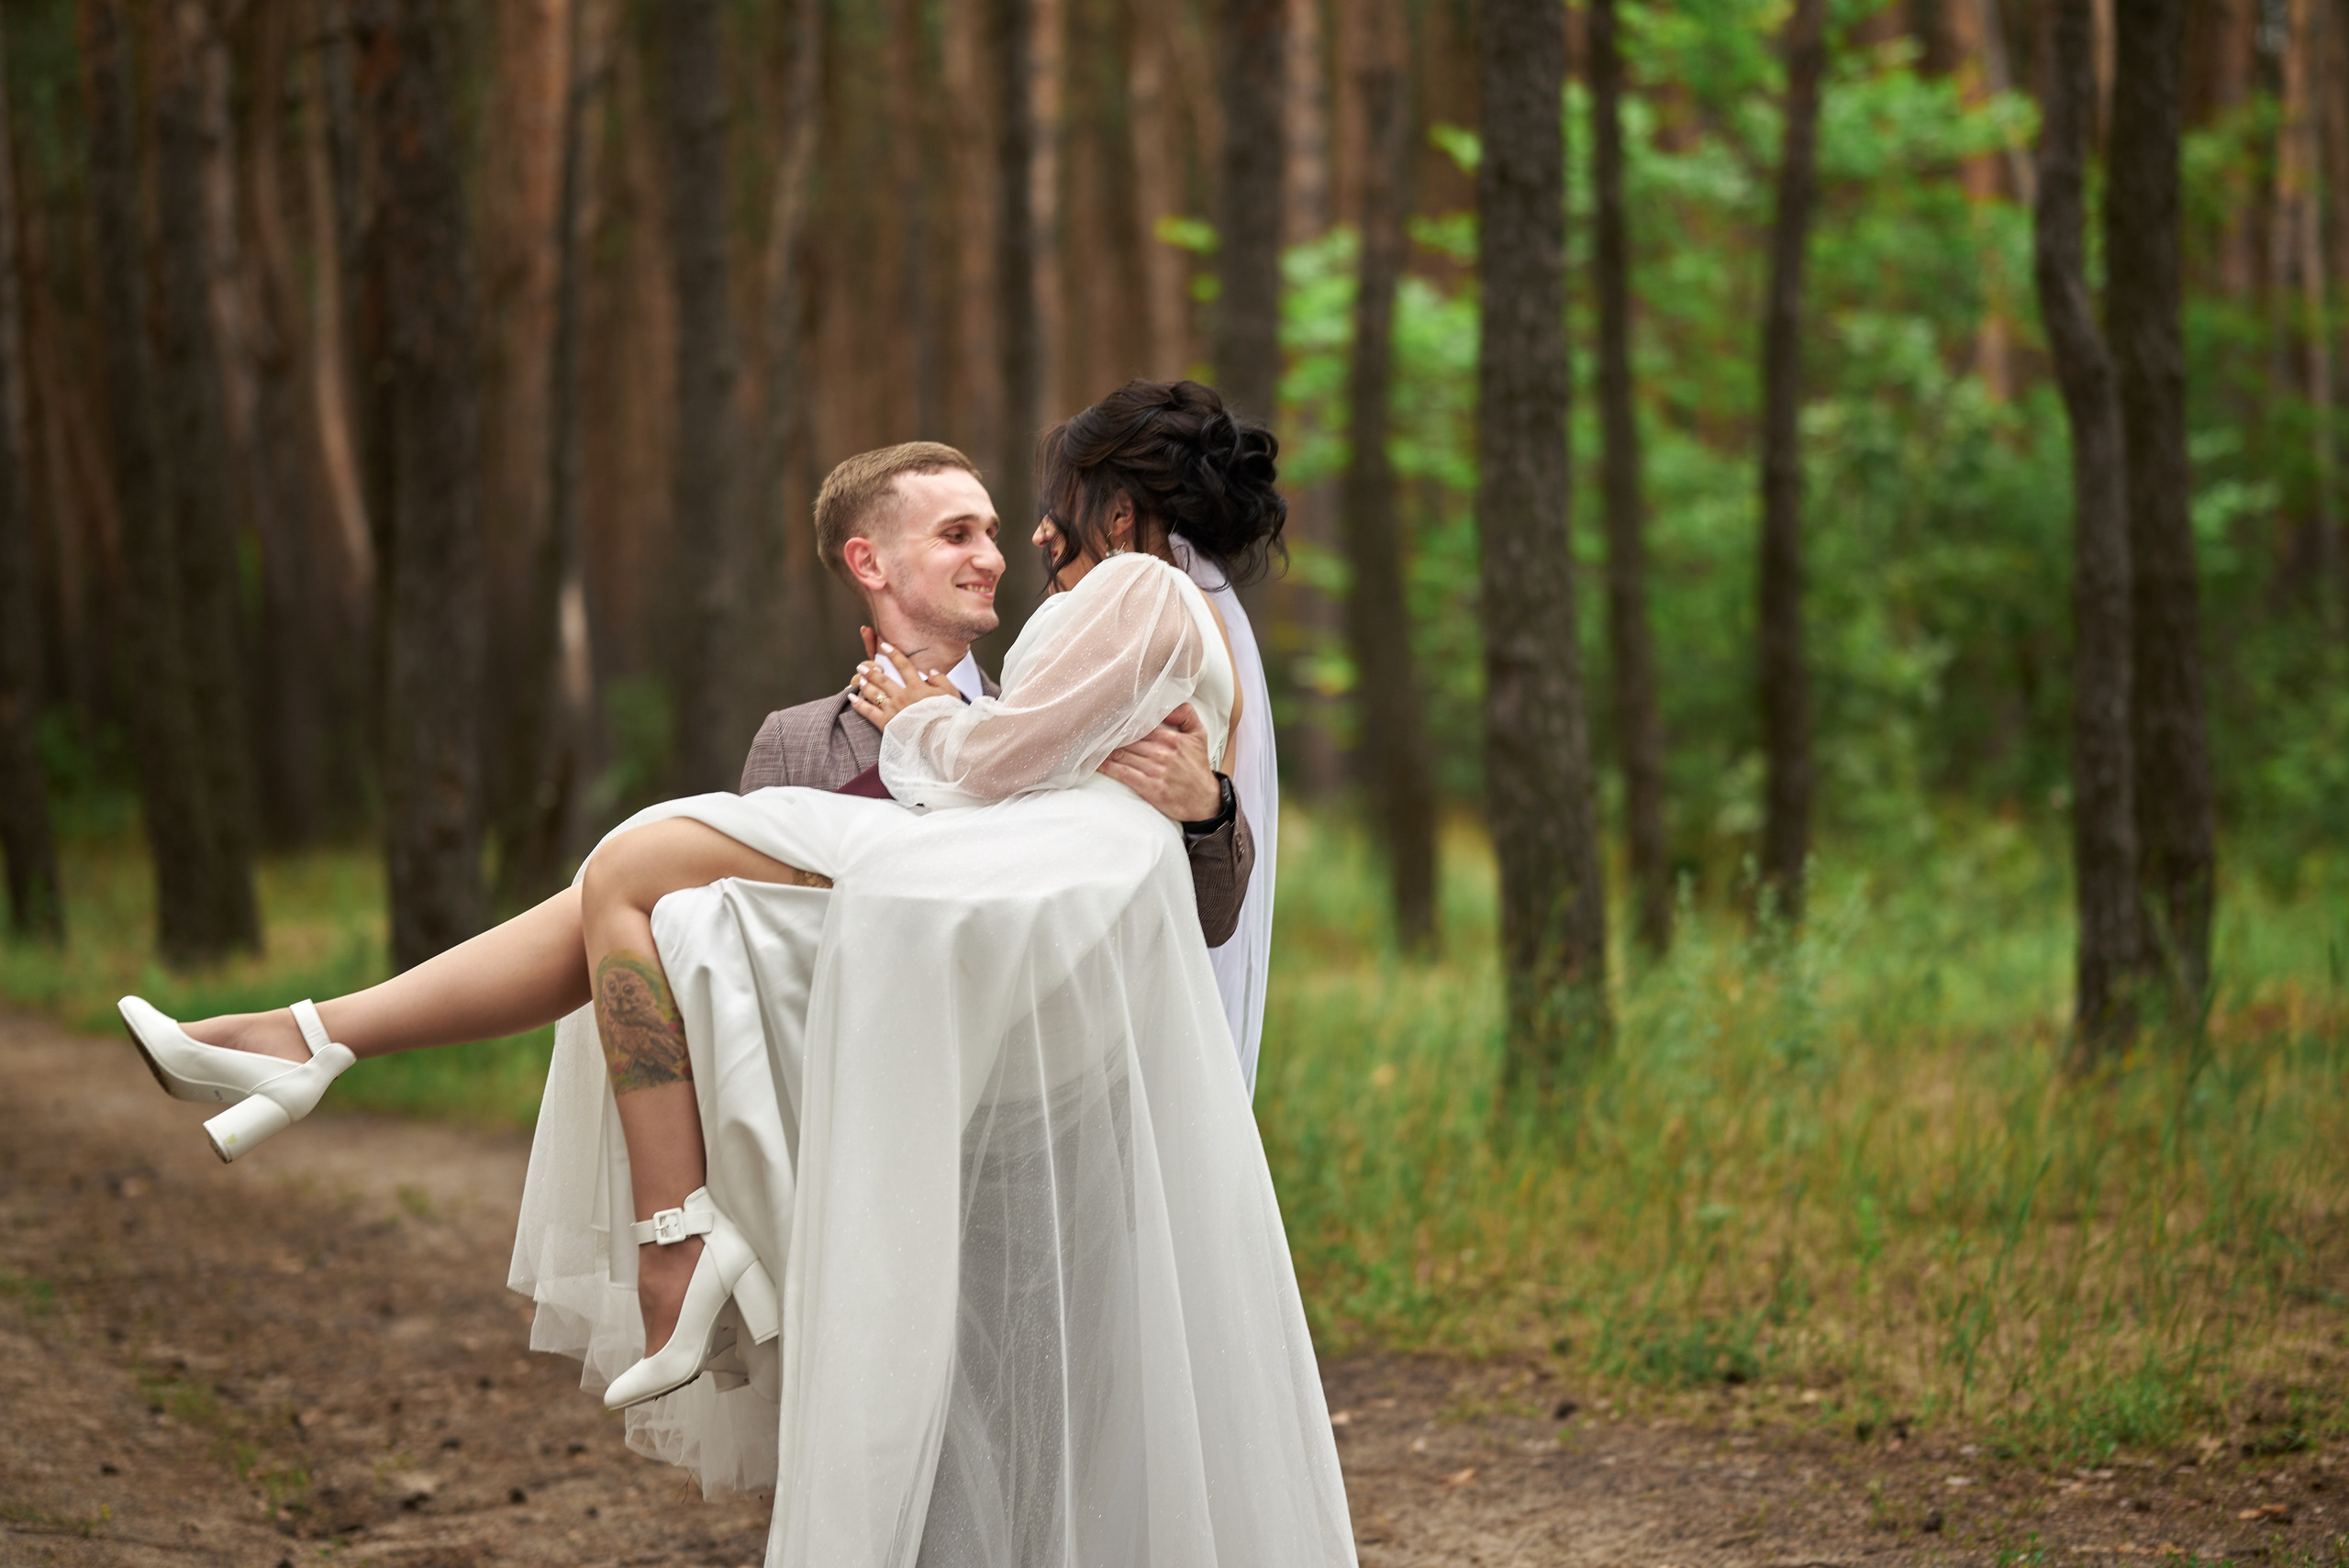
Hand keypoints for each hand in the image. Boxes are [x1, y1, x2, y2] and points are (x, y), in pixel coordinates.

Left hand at [846, 641, 961, 730]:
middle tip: (862, 666)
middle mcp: (902, 696)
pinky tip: (851, 698)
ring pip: (874, 693)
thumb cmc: (949, 718)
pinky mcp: (886, 723)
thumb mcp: (952, 695)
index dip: (893, 654)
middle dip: (871, 671)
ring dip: (865, 684)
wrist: (942, 739)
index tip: (884, 646)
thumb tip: (931, 671)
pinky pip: (869, 712)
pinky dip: (858, 704)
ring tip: (859, 679)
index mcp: (918, 687)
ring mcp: (893, 709)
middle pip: (883, 679)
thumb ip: (941, 680)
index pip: (903, 666)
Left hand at [1099, 704, 1224, 823]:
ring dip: (1105, 750)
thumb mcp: (1199, 735)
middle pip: (1127, 740)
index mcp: (1171, 738)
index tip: (1109, 720)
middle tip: (1094, 731)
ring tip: (1092, 745)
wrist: (1205, 801)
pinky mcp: (1149, 787)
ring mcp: (1155, 770)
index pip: (1139, 725)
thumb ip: (1186, 714)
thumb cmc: (1198, 769)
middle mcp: (1162, 752)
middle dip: (1111, 736)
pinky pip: (1123, 773)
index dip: (1123, 723)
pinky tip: (1098, 764)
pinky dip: (1108, 767)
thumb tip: (1167, 705)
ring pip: (1122, 755)